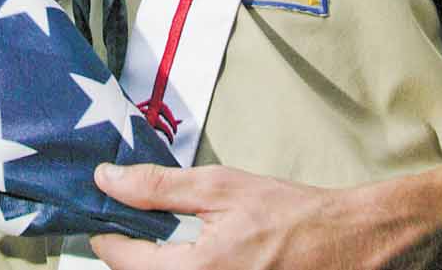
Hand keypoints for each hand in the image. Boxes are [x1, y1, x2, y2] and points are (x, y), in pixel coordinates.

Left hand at [91, 162, 343, 269]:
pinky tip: (182, 251)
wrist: (342, 242)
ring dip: (150, 261)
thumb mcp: (220, 187)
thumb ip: (159, 187)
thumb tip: (108, 180)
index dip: (106, 234)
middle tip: (125, 218)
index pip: (126, 261)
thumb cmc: (287, 213)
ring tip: (152, 234)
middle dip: (128, 250)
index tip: (99, 212)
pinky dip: (175, 267)